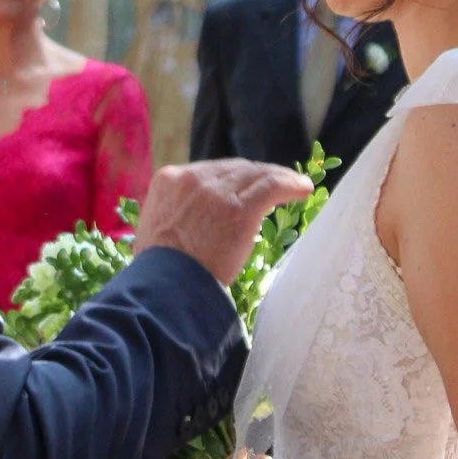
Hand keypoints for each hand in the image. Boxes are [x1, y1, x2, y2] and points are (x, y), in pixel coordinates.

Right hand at [132, 159, 312, 288]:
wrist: (166, 289)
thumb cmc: (158, 271)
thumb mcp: (154, 230)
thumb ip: (172, 214)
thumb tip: (186, 220)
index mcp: (169, 180)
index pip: (210, 170)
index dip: (232, 178)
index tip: (245, 186)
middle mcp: (194, 178)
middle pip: (235, 169)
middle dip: (255, 176)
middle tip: (273, 185)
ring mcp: (218, 193)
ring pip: (256, 174)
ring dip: (279, 177)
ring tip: (295, 184)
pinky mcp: (241, 209)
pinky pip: (272, 186)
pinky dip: (291, 184)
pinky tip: (303, 189)